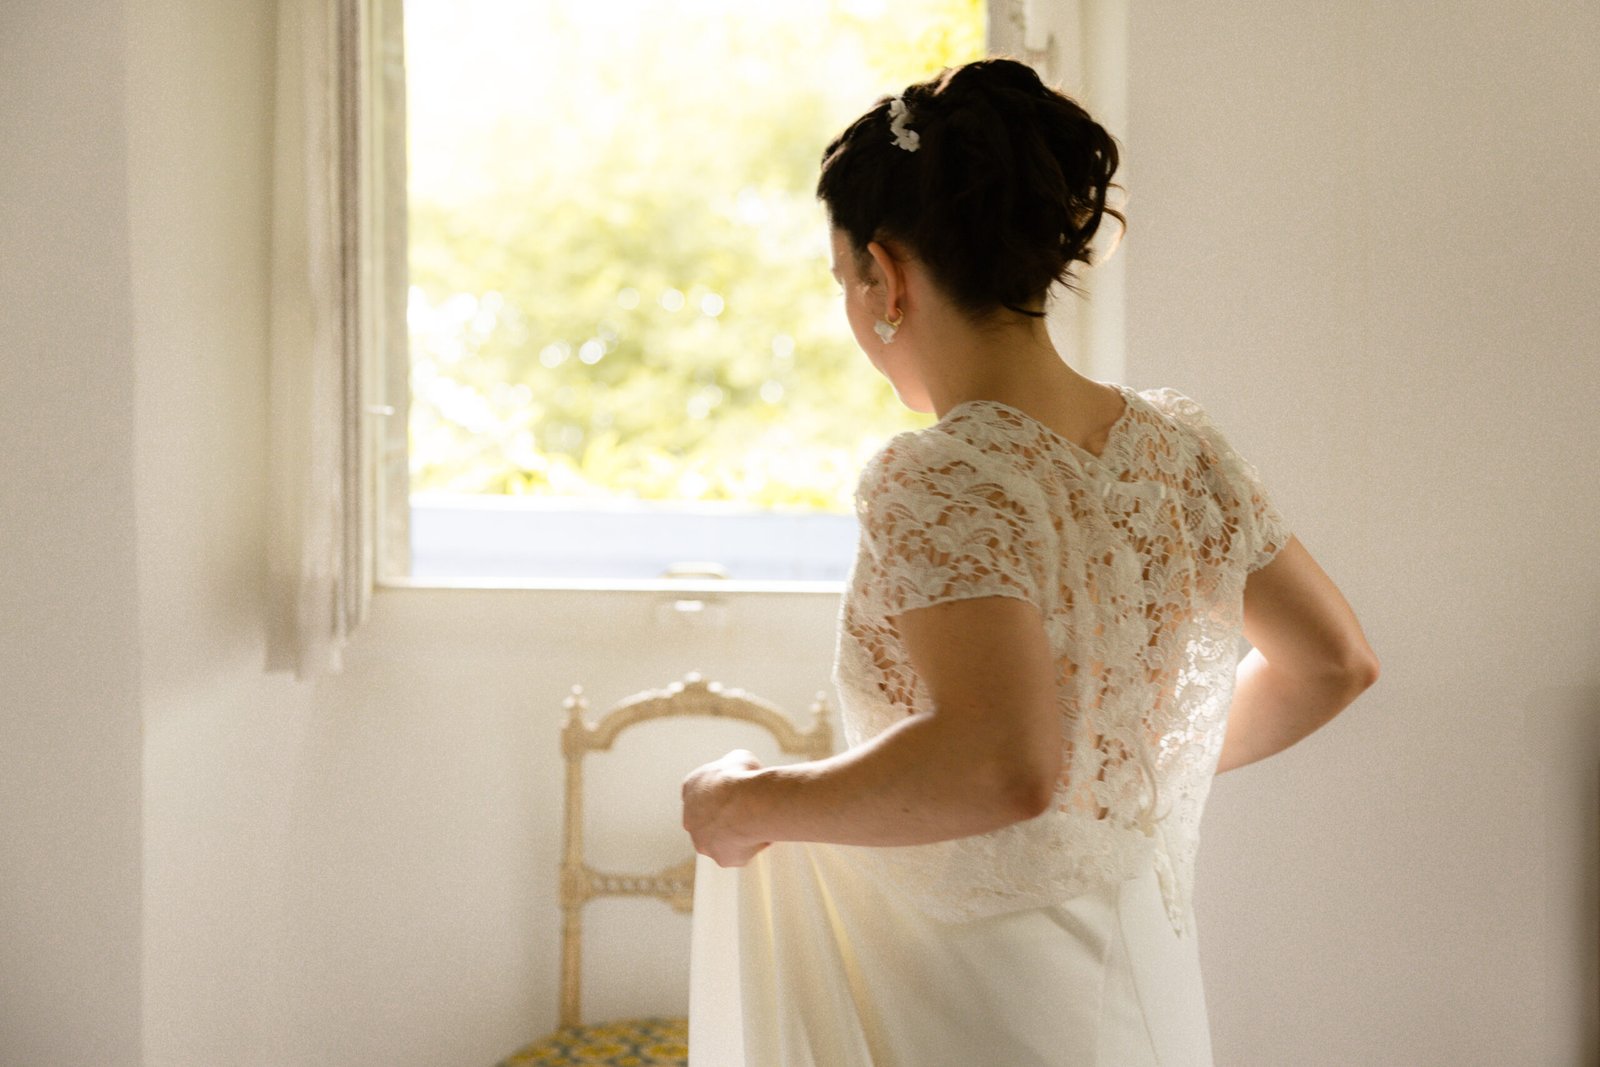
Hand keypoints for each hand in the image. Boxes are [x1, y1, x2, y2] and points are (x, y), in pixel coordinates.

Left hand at [681, 748, 768, 867]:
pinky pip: (739, 853)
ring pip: (723, 840)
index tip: (741, 791)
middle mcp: (690, 818)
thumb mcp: (739, 758)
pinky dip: (752, 846)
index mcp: (691, 788)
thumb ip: (735, 767)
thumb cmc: (743, 777)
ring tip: (761, 823)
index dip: (724, 792)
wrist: (746, 803)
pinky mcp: (721, 859)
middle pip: (710, 821)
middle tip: (750, 811)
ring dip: (738, 835)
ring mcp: (703, 842)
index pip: (705, 792)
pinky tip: (763, 834)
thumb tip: (743, 768)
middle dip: (727, 818)